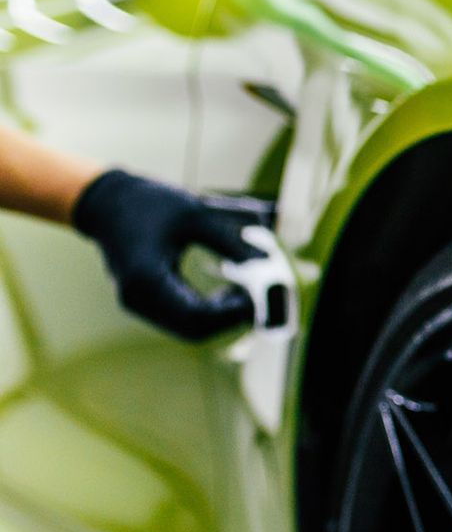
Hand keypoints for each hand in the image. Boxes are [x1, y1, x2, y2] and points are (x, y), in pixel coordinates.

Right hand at [70, 170, 264, 340]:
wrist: (106, 202)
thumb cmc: (150, 203)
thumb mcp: (194, 215)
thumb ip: (229, 241)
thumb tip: (266, 261)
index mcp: (146, 278)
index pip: (197, 316)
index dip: (232, 313)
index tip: (258, 298)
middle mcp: (136, 298)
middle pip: (193, 329)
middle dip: (228, 320)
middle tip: (255, 297)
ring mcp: (136, 304)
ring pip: (186, 329)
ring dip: (218, 318)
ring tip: (241, 292)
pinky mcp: (141, 303)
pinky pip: (178, 320)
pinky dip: (205, 313)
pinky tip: (224, 294)